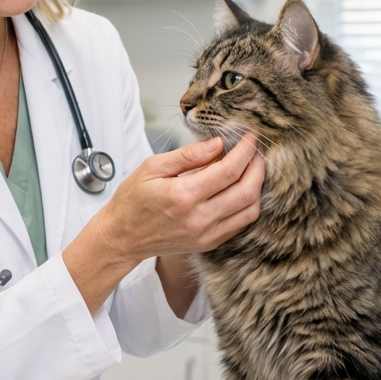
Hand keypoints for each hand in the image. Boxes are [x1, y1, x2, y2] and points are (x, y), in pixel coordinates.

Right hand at [63, 135, 263, 316]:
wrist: (122, 237)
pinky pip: (241, 224)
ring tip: (253, 167)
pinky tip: (243, 188)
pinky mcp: (209, 243)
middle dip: (258, 166)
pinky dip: (248, 204)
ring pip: (250, 210)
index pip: (228, 170)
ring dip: (258, 186)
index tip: (250, 136)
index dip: (245, 151)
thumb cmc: (132, 200)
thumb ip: (187, 155)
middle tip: (256, 149)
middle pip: (247, 191)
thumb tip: (218, 144)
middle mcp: (199, 219)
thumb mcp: (152, 167)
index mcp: (183, 196)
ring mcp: (206, 235)